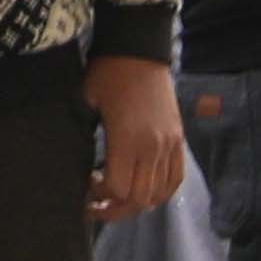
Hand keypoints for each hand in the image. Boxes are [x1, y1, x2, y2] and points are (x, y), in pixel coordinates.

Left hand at [85, 52, 180, 220]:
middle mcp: (152, 148)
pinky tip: (145, 191)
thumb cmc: (108, 74)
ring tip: (121, 200)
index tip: (87, 185)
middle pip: (139, 199)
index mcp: (127, 139)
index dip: (100, 196)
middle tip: (98, 206)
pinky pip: (175, 180)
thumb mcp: (87, 103)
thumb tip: (81, 164)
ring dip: (138, 204)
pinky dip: (160, 193)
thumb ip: (87, 136)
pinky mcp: (178, 142)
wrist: (140, 51)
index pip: (118, 188)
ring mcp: (169, 146)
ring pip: (158, 194)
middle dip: (116, 209)